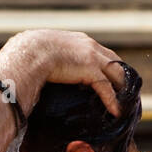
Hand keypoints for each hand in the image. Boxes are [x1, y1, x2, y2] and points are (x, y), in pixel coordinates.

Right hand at [0, 30, 124, 116]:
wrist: (27, 52)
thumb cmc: (27, 54)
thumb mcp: (42, 53)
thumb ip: (48, 61)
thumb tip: (39, 73)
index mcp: (78, 40)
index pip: (101, 52)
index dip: (108, 66)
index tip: (111, 78)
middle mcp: (89, 46)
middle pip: (115, 62)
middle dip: (122, 77)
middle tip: (125, 92)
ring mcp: (91, 56)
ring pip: (116, 74)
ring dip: (122, 89)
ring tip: (125, 103)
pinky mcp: (90, 69)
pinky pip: (107, 87)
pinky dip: (112, 100)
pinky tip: (116, 111)